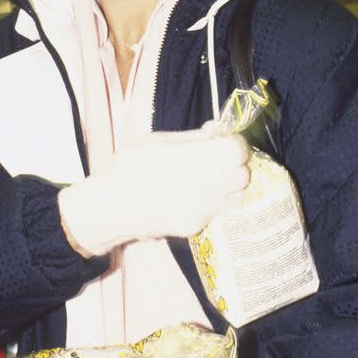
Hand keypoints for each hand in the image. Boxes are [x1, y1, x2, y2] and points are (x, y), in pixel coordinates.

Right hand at [59, 128, 249, 256]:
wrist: (113, 206)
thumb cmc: (132, 166)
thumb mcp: (160, 139)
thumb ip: (195, 137)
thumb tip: (216, 131)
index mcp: (206, 158)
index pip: (240, 149)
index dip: (233, 144)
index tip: (221, 143)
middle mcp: (213, 185)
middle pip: (243, 174)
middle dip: (234, 166)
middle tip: (215, 161)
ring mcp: (207, 209)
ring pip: (235, 195)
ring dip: (227, 186)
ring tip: (206, 180)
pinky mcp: (198, 225)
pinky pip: (216, 212)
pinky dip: (210, 204)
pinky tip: (190, 197)